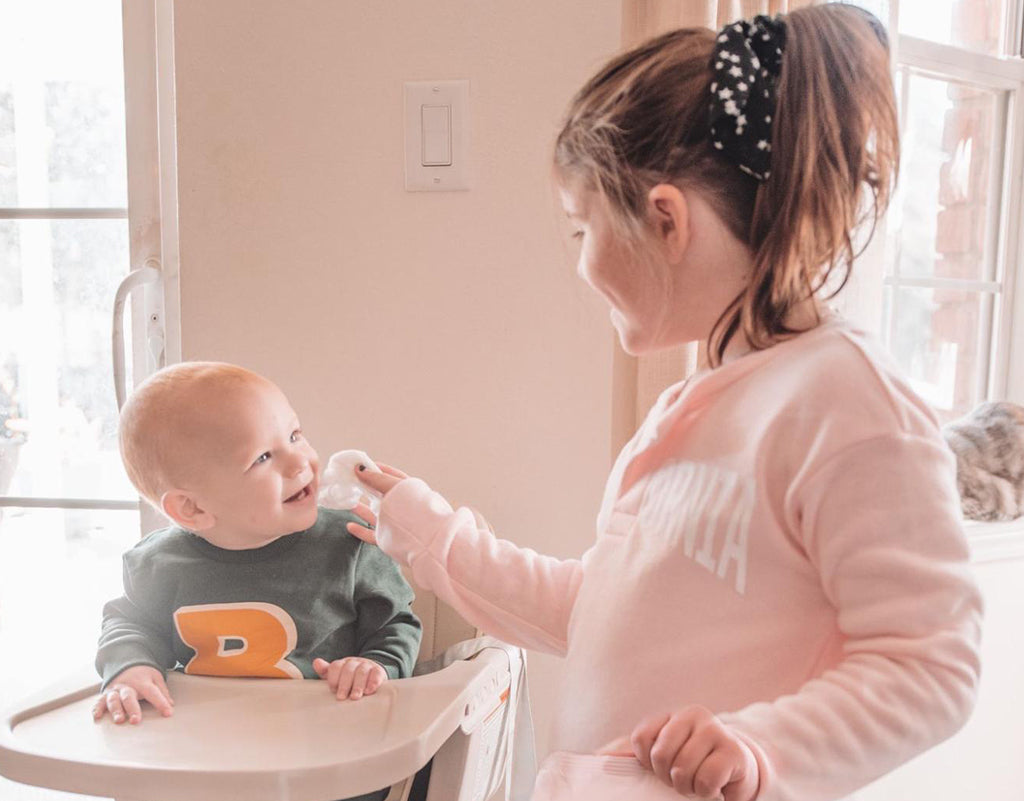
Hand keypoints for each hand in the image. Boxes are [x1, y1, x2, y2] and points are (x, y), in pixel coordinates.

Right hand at [92, 665, 173, 724]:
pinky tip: (97, 716)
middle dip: (132, 709)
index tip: (168, 713)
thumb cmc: (144, 674)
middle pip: (129, 697)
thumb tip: (171, 704)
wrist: (127, 663)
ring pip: (113, 700)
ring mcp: (115, 690)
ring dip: (115, 710)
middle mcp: (127, 686)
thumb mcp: (156, 678)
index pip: (153, 692)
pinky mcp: (106, 693)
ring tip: (119, 720)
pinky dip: (97, 708)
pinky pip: (99, 701)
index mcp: (142, 682)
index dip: (161, 703)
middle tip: (136, 720)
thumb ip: (163, 691)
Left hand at [312, 656, 387, 699]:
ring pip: (362, 672)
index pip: (336, 666)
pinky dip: (373, 682)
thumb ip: (326, 671)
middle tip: (341, 697)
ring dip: (358, 685)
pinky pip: (376, 674)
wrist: (371, 675)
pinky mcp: (378, 671)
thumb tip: (316, 662)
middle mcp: (355, 662)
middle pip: (348, 669)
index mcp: (343, 663)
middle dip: (344, 684)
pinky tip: (369, 691)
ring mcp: (367, 666)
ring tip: (355, 697)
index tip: (332, 689)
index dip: (333, 678)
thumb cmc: (350, 679)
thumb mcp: (337, 676)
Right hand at [345, 462, 408, 544]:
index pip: (390, 476)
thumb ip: (377, 478)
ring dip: (361, 509)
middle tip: (352, 482)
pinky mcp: (388, 536)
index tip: (361, 466)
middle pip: (380, 495)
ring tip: (350, 502)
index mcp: (406, 490)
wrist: (420, 535)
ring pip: (374, 514)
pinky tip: (350, 526)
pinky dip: (360, 530)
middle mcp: (400, 506)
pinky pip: (370, 533)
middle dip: (367, 488)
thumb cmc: (412, 506)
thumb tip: (359, 469)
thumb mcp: (394, 486)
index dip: (376, 470)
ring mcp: (394, 522)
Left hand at [598, 706, 758, 800]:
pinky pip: (706, 779)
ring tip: (697, 783)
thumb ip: (631, 754)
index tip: (659, 768)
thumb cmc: (694, 762)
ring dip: (687, 787)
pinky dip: (705, 791)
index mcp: (670, 715)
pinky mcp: (733, 751)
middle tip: (680, 779)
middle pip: (660, 755)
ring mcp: (715, 730)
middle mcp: (692, 715)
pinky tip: (713, 787)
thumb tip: (598, 757)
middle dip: (667, 777)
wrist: (738, 769)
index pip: (642, 739)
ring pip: (683, 769)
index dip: (646, 763)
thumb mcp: (662, 755)